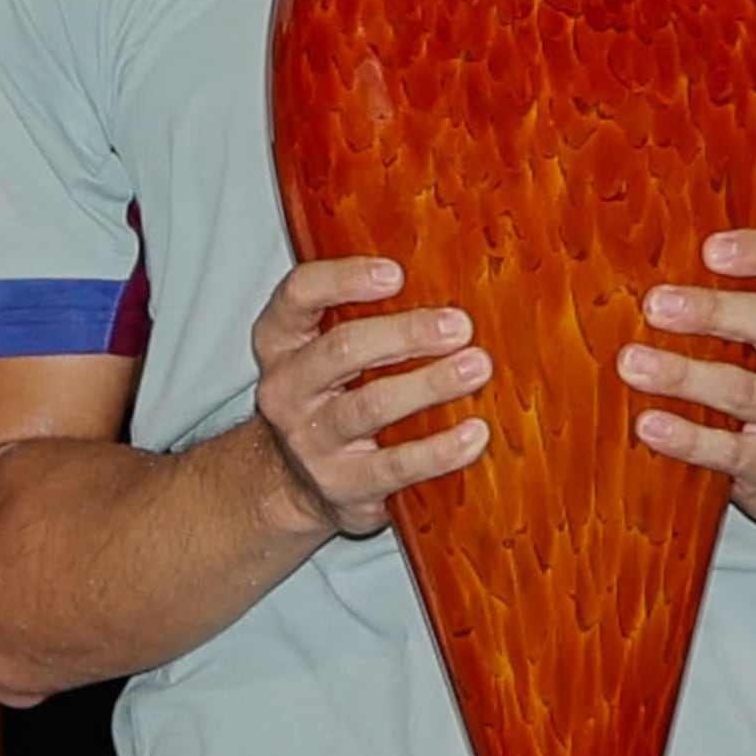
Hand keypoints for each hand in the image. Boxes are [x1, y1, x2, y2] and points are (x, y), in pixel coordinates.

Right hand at [247, 256, 490, 538]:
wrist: (292, 480)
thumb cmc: (327, 395)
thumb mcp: (322, 346)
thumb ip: (362, 312)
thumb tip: (449, 269)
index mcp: (280, 341)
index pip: (299, 295)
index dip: (345, 279)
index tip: (396, 274)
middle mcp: (286, 388)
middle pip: (341, 350)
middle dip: (406, 333)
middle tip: (459, 325)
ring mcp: (310, 441)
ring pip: (369, 406)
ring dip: (428, 384)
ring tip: (476, 368)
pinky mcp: (343, 486)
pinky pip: (394, 467)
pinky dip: (438, 450)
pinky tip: (474, 434)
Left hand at [616, 228, 755, 528]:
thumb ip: (740, 291)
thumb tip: (645, 255)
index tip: (711, 249)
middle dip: (712, 311)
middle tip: (657, 305)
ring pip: (743, 390)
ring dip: (683, 375)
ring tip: (633, 363)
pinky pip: (730, 450)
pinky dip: (686, 438)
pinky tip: (650, 424)